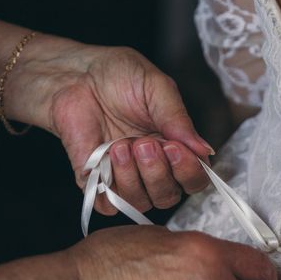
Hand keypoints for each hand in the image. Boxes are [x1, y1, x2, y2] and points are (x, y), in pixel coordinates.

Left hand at [9, 38, 212, 214]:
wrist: (76, 75)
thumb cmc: (119, 77)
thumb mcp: (158, 89)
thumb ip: (180, 121)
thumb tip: (205, 151)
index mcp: (175, 148)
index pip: (195, 179)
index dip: (189, 171)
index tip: (174, 148)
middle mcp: (154, 168)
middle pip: (169, 196)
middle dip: (158, 173)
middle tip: (144, 143)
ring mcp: (125, 178)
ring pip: (141, 202)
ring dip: (133, 176)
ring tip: (120, 144)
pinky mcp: (96, 183)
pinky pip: (108, 204)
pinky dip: (109, 185)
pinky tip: (105, 156)